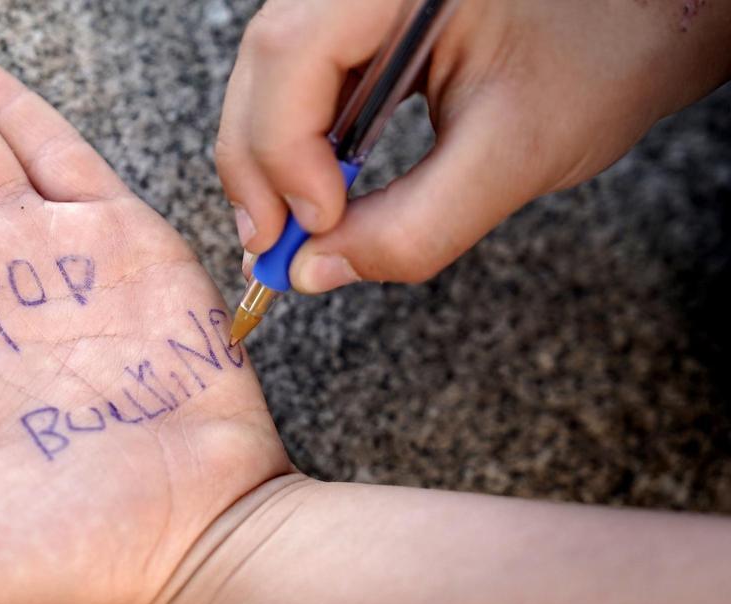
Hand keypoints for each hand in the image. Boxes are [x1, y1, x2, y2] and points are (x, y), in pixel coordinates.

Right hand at [219, 0, 730, 291]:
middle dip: (260, 164)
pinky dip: (299, 143)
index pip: (294, 53)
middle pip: (267, 62)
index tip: (314, 226)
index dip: (286, 150)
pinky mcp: (362, 15)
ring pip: (271, 73)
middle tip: (272, 247)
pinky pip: (302, 77)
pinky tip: (319, 189)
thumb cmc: (606, 55)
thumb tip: (314, 271)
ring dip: (272, 158)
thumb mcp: (513, 155)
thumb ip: (412, 227)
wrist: (651, 17)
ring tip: (293, 228)